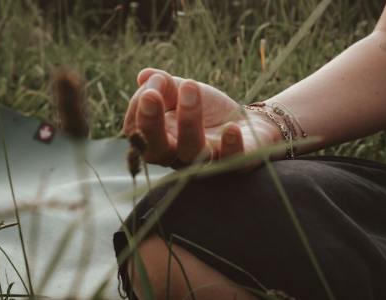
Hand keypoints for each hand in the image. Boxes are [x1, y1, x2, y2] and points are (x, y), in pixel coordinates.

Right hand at [123, 68, 280, 167]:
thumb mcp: (181, 90)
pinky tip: (230, 128)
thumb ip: (162, 84)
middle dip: (151, 123)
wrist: (248, 121)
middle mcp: (179, 156)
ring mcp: (208, 161)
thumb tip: (144, 76)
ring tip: (190, 87)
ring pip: (193, 152)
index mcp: (160, 140)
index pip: (137, 132)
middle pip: (157, 151)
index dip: (138, 109)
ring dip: (189, 121)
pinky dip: (231, 146)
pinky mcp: (238, 162)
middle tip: (151, 95)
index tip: (150, 88)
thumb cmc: (208, 109)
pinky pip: (233, 160)